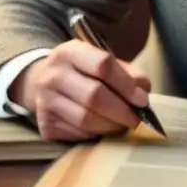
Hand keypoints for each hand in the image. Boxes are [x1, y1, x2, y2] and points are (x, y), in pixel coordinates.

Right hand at [9, 39, 150, 141]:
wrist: (44, 82)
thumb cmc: (83, 72)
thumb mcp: (102, 61)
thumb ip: (127, 73)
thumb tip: (143, 92)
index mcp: (70, 52)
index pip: (103, 66)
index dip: (126, 85)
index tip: (142, 99)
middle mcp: (53, 74)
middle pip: (94, 96)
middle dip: (122, 111)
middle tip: (136, 118)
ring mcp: (45, 100)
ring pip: (86, 119)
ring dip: (111, 125)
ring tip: (123, 124)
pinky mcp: (45, 124)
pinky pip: (78, 134)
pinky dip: (96, 134)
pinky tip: (103, 128)